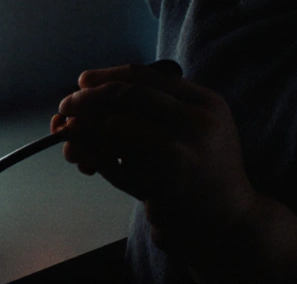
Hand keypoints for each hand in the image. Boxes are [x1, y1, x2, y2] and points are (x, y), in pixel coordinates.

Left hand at [51, 61, 257, 257]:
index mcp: (204, 102)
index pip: (146, 77)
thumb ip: (161, 105)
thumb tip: (93, 89)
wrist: (230, 220)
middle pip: (127, 97)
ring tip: (68, 137)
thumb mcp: (198, 126)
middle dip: (88, 99)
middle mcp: (194, 122)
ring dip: (83, 131)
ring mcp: (179, 151)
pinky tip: (90, 163)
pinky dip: (97, 161)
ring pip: (115, 128)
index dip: (107, 76)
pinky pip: (116, 165)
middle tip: (65, 106)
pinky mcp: (163, 182)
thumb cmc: (204, 169)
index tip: (82, 81)